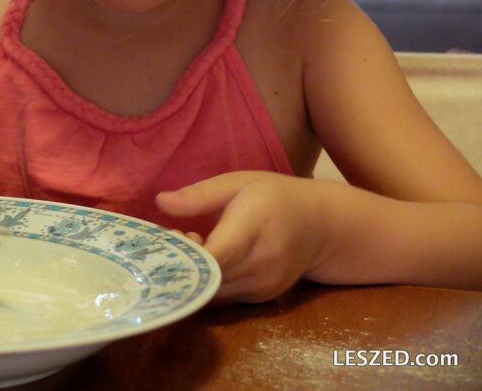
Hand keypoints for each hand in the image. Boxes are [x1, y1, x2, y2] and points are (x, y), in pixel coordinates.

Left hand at [157, 172, 327, 301]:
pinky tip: (206, 261)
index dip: (186, 253)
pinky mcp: (261, 298)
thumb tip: (160, 202)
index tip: (169, 237)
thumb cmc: (274, 197)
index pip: (215, 255)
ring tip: (191, 246)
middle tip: (173, 237)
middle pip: (209, 277)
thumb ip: (199, 195)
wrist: (321, 225)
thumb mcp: (237, 183)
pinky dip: (207, 284)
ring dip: (194, 275)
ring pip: (213, 292)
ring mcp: (263, 285)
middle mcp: (261, 263)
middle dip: (183, 263)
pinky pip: (224, 297)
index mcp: (253, 227)